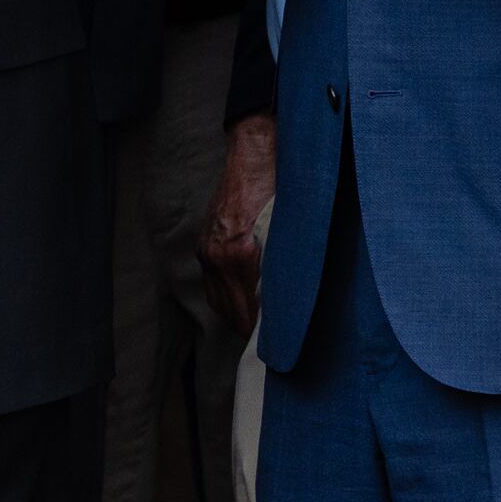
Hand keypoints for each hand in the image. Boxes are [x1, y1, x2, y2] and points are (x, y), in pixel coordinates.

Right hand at [201, 112, 276, 336]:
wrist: (255, 152)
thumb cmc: (281, 187)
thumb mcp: (293, 230)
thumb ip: (289, 267)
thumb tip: (295, 302)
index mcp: (239, 255)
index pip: (248, 310)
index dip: (262, 334)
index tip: (277, 349)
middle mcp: (217, 256)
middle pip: (230, 311)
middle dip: (249, 330)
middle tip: (271, 348)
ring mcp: (207, 250)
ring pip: (217, 300)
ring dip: (235, 316)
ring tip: (257, 331)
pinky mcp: (205, 243)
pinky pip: (212, 282)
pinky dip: (226, 298)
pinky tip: (242, 304)